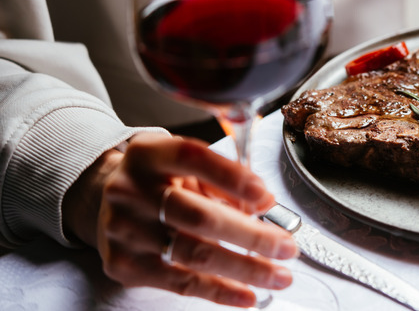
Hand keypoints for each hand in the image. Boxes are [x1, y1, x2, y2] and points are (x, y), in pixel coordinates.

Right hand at [63, 133, 297, 307]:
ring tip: (279, 275)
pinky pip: (181, 283)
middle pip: (199, 217)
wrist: (103, 200)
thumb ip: (223, 178)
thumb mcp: (186, 166)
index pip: (192, 158)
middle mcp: (130, 190)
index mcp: (148, 154)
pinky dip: (220, 291)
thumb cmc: (159, 180)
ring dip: (245, 268)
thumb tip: (264, 202)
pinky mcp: (124, 265)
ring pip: (195, 254)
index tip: (266, 197)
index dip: (233, 177)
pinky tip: (248, 294)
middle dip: (251, 236)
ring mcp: (124, 230)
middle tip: (287, 247)